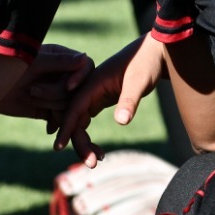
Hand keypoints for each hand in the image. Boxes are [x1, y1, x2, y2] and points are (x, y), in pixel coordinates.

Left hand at [0, 45, 93, 122]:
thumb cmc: (7, 66)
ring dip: (51, 105)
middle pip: (79, 90)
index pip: (86, 66)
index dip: (81, 78)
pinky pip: (62, 118)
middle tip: (32, 91)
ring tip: (30, 97)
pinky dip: (57, 122)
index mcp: (62, 56)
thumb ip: (59, 61)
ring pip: (71, 105)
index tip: (68, 87)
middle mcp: (62, 74)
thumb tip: (85, 58)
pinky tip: (48, 126)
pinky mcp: (48, 109)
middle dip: (56, 94)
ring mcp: (56, 92)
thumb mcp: (33, 62)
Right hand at [53, 37, 163, 164]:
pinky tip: (97, 150)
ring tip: (96, 161)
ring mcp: (94, 93)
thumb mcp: (139, 82)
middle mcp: (89, 88)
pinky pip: (86, 118)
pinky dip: (88, 135)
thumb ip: (129, 101)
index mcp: (93, 82)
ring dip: (83, 141)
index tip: (58, 146)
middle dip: (78, 141)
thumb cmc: (147, 62)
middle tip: (91, 164)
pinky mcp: (100, 97)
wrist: (155, 50)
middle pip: (75, 117)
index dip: (66, 127)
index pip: (74, 107)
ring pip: (80, 120)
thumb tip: (121, 121)